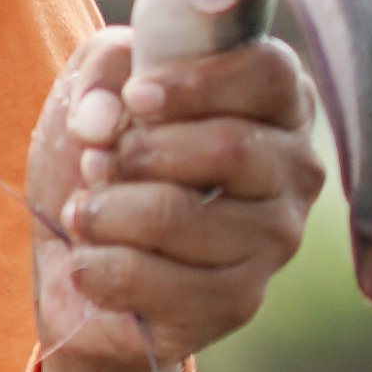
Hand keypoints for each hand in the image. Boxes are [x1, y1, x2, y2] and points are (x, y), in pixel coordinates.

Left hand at [25, 24, 323, 371]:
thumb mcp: (97, 89)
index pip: (270, 74)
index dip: (196, 82)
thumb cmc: (106, 160)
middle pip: (229, 147)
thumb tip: (103, 118)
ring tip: (86, 211)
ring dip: (105, 211)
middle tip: (96, 163)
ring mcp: (274, 242)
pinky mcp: (236, 302)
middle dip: (138, 153)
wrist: (78, 260)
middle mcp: (294, 172)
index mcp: (278, 105)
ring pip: (177, 215)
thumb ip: (104, 69)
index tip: (136, 97)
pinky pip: (150, 279)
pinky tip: (90, 260)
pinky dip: (96, 265)